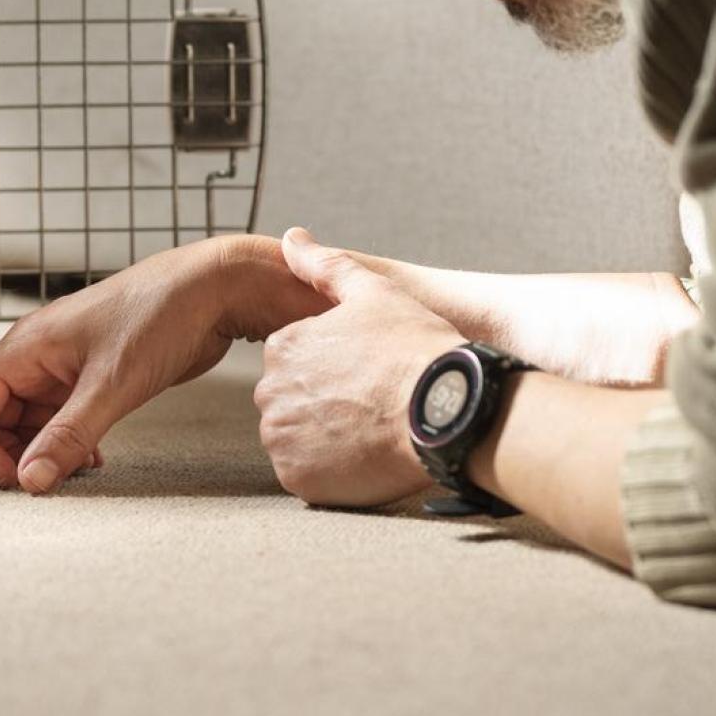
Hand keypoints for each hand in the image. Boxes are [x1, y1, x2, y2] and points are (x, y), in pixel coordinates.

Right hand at [0, 236, 325, 493]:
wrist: (213, 289)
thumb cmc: (161, 316)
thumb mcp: (112, 385)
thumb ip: (68, 435)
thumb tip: (30, 480)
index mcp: (27, 346)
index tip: (16, 478)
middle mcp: (38, 354)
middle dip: (12, 453)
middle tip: (47, 480)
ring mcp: (65, 364)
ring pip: (29, 418)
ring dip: (44, 450)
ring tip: (76, 472)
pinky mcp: (93, 373)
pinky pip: (62, 415)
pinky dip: (69, 441)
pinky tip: (94, 459)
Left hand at [255, 228, 467, 507]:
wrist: (445, 410)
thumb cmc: (416, 348)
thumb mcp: (374, 292)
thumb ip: (325, 266)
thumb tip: (291, 238)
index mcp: (282, 347)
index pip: (293, 362)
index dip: (334, 369)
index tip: (366, 375)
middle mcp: (270, 392)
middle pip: (291, 401)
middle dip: (323, 404)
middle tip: (371, 405)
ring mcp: (282, 438)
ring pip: (296, 438)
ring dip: (324, 437)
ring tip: (370, 430)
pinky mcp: (298, 478)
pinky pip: (306, 475)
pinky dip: (330, 470)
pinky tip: (364, 456)